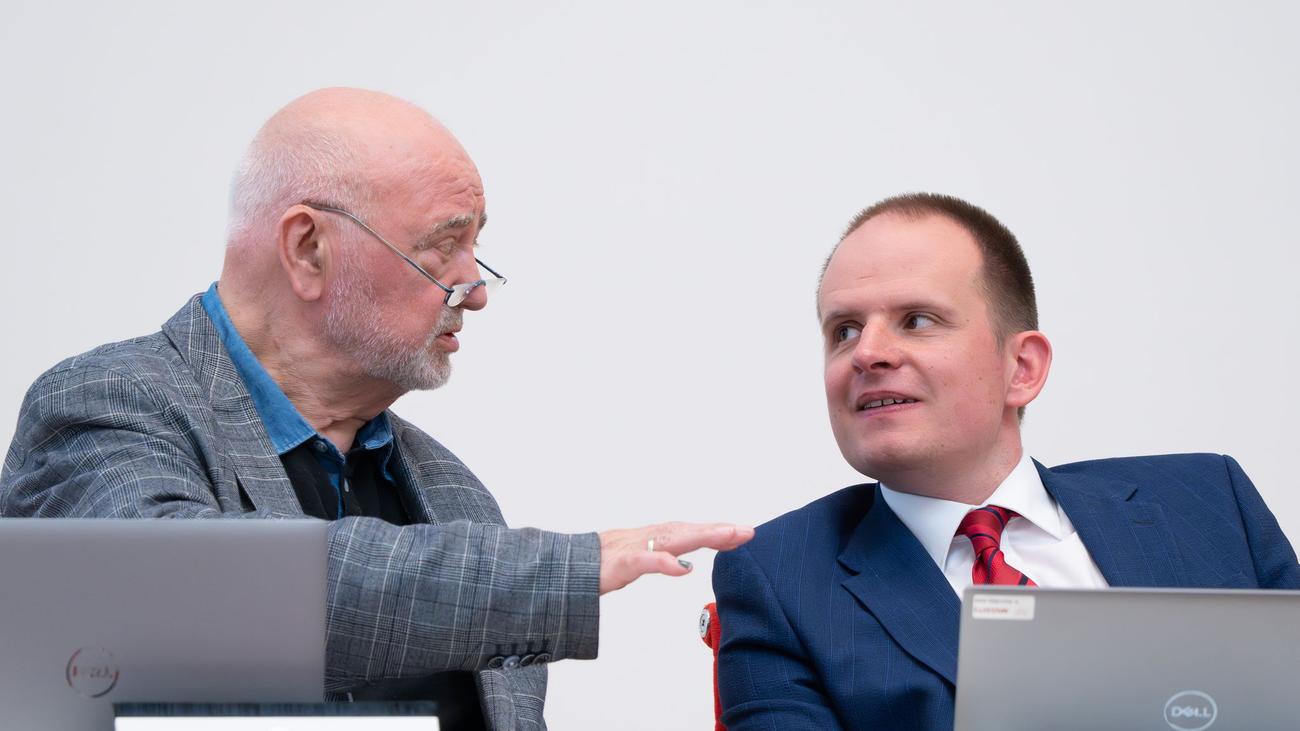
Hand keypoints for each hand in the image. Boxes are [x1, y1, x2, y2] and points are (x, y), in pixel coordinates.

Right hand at [598, 522, 753, 593]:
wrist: (561, 566)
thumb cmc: (595, 563)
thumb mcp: (633, 561)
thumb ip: (659, 560)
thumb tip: (683, 564)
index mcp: (650, 538)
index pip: (689, 533)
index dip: (716, 532)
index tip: (743, 533)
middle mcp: (645, 537)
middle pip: (687, 531)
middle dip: (719, 530)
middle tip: (748, 531)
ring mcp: (632, 547)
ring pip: (672, 538)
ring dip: (702, 535)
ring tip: (729, 535)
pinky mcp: (618, 563)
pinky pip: (644, 561)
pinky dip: (664, 563)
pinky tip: (684, 567)